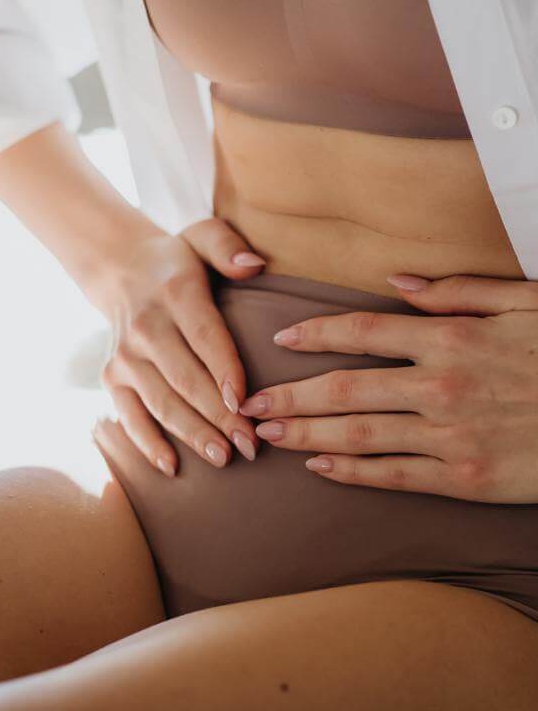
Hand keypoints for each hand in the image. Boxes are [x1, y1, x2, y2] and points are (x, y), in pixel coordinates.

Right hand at [91, 218, 264, 475]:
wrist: (120, 269)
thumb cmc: (178, 261)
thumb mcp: (201, 237)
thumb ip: (227, 246)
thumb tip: (253, 265)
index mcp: (175, 293)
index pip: (204, 336)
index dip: (224, 371)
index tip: (247, 403)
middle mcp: (146, 326)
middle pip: (185, 377)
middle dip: (219, 415)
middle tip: (251, 445)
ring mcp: (125, 355)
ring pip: (161, 401)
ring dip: (192, 433)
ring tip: (224, 458)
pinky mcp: (112, 376)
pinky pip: (128, 415)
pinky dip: (147, 443)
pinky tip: (172, 467)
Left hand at [238, 273, 537, 502]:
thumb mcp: (525, 302)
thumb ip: (457, 290)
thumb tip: (396, 278)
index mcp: (450, 338)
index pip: (361, 331)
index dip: (314, 334)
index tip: (280, 339)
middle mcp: (440, 385)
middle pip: (343, 388)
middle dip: (288, 394)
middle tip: (247, 401)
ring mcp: (451, 436)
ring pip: (358, 434)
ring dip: (305, 432)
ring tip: (266, 432)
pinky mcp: (467, 480)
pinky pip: (395, 476)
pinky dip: (352, 471)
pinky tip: (319, 466)